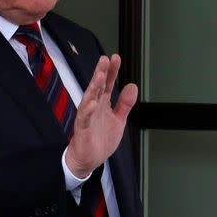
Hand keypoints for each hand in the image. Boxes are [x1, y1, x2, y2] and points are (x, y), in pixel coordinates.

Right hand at [65, 54, 137, 177]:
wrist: (89, 160)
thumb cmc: (101, 138)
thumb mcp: (118, 119)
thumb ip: (125, 103)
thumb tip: (133, 85)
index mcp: (103, 104)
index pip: (108, 84)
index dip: (112, 71)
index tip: (115, 57)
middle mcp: (94, 107)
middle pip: (97, 86)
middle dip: (101, 72)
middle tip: (105, 58)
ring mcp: (87, 117)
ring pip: (89, 98)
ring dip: (94, 86)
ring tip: (100, 75)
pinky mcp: (83, 129)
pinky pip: (84, 117)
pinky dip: (88, 109)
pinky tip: (92, 102)